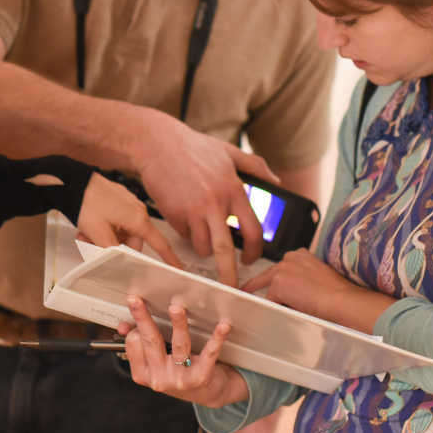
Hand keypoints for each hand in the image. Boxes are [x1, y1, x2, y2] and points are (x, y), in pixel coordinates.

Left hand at [76, 174, 176, 265]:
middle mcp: (137, 210)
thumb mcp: (98, 234)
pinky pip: (115, 221)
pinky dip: (103, 228)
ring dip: (105, 239)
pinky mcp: (116, 200)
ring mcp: (127, 203)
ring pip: (121, 232)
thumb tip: (119, 261)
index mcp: (138, 219)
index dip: (170, 258)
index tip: (178, 267)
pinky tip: (87, 229)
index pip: (159, 243)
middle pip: (133, 241)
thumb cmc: (85, 201)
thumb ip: (111, 252)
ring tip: (86, 237)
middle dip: (115, 248)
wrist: (71, 181)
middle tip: (95, 249)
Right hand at [116, 296, 246, 408]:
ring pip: (179, 344)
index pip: (134, 342)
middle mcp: (159, 378)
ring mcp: (180, 379)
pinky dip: (216, 338)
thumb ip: (139, 345)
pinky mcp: (202, 377)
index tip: (139, 308)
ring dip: (178, 324)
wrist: (208, 394)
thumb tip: (124, 326)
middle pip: (150, 340)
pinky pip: (209, 353)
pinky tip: (222, 326)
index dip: (137, 324)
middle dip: (143, 318)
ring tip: (176, 309)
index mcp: (143, 374)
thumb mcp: (155, 363)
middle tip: (137, 300)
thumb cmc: (179, 372)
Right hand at [133, 117, 279, 287]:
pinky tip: (185, 216)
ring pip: (202, 246)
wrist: (157, 144)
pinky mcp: (174, 214)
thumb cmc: (193, 147)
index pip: (253, 229)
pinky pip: (184, 235)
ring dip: (203, 247)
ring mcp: (193, 210)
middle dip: (229, 274)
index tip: (251, 259)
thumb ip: (256, 166)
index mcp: (234, 189)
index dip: (255, 250)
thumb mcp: (229, 152)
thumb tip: (276, 182)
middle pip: (225, 250)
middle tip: (231, 288)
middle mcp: (215, 202)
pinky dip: (187, 233)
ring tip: (202, 235)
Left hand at [242, 249, 391, 333]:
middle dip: (257, 284)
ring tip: (265, 308)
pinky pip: (271, 302)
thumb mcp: (318, 278)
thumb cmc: (337, 293)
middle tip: (246, 290)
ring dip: (270, 300)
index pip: (283, 266)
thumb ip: (304, 279)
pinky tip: (280, 315)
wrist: (341, 299)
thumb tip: (295, 293)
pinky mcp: (278, 284)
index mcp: (302, 255)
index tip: (272, 285)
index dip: (278, 278)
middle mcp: (290, 257)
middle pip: (269, 274)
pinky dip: (275, 310)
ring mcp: (282, 269)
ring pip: (269, 289)